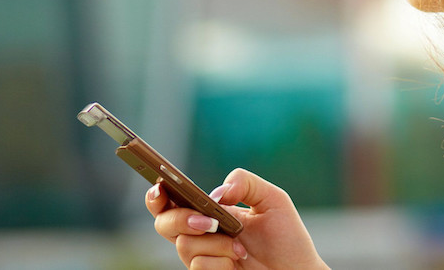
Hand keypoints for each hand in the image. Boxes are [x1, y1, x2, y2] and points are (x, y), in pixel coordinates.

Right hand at [146, 168, 328, 269]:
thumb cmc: (286, 236)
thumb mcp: (272, 199)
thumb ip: (245, 183)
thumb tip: (217, 194)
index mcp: (213, 210)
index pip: (174, 200)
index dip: (157, 194)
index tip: (160, 188)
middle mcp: (203, 233)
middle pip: (165, 223)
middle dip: (182, 219)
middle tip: (209, 222)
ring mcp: (204, 255)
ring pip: (184, 244)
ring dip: (215, 244)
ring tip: (241, 248)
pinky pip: (198, 265)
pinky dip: (220, 261)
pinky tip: (238, 261)